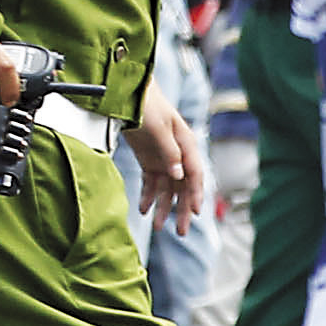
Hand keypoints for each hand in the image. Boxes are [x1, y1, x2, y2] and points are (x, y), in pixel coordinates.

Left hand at [127, 84, 204, 232]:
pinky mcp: (150, 160)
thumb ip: (170, 151)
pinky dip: (148, 196)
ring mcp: (164, 158)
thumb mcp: (159, 127)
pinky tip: (143, 209)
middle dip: (183, 210)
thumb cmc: (147, 104)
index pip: (195, 174)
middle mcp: (178, 154)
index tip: (196, 211)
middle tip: (182, 232)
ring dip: (163, 207)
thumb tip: (179, 175)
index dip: (196, 193)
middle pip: (184, 187)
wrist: (129, 93)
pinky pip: (151, 183)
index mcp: (187, 144)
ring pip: (167, 189)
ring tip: (156, 226)